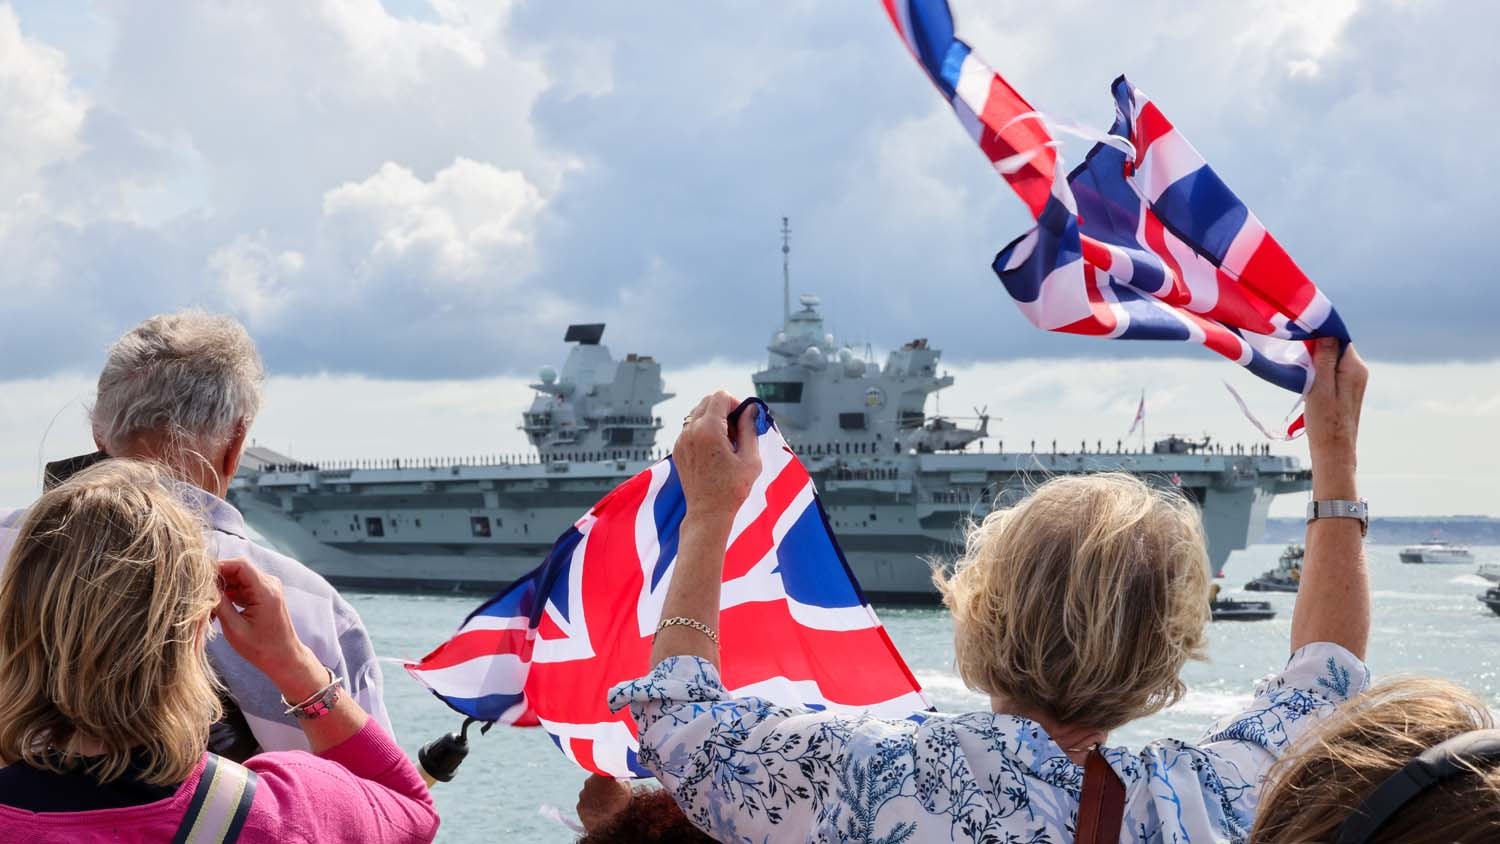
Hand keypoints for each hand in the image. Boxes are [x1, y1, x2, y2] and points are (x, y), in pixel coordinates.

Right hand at [215, 558, 323, 701]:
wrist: (283, 657)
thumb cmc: (261, 648)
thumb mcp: (234, 628)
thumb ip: (220, 604)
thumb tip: (204, 587)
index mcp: (266, 590)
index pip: (240, 565)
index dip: (219, 567)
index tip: (200, 578)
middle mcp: (270, 584)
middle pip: (238, 570)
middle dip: (217, 581)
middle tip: (201, 597)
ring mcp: (268, 588)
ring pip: (238, 579)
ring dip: (221, 590)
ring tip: (208, 609)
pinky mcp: (264, 595)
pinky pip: (243, 587)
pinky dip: (229, 596)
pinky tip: (217, 611)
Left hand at [576, 774, 632, 832]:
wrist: (613, 825)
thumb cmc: (622, 805)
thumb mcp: (627, 788)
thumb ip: (621, 780)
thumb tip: (619, 778)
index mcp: (601, 774)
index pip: (602, 771)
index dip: (606, 778)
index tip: (610, 783)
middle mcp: (589, 782)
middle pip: (593, 782)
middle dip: (599, 787)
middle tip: (607, 796)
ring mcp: (583, 795)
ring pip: (588, 794)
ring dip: (593, 798)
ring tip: (603, 807)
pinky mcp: (579, 807)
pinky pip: (584, 805)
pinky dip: (589, 807)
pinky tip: (597, 813)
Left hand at [674, 391, 761, 523]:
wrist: (708, 513)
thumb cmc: (731, 490)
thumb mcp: (750, 458)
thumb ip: (750, 429)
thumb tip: (751, 410)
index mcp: (708, 430)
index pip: (721, 397)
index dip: (736, 404)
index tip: (744, 420)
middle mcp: (690, 431)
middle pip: (708, 401)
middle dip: (726, 410)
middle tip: (737, 433)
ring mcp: (681, 440)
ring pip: (699, 413)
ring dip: (715, 420)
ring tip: (727, 444)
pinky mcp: (678, 449)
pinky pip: (691, 428)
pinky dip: (704, 431)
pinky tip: (715, 452)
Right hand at [1304, 338, 1367, 495]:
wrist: (1333, 451)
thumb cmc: (1325, 422)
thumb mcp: (1320, 388)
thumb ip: (1325, 360)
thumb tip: (1327, 333)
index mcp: (1354, 368)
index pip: (1339, 337)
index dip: (1319, 333)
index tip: (1300, 333)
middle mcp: (1358, 372)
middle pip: (1335, 346)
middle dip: (1315, 346)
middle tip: (1294, 352)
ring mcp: (1353, 381)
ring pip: (1331, 359)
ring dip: (1314, 360)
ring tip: (1298, 367)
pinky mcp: (1345, 389)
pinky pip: (1330, 370)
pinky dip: (1317, 370)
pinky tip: (1305, 379)